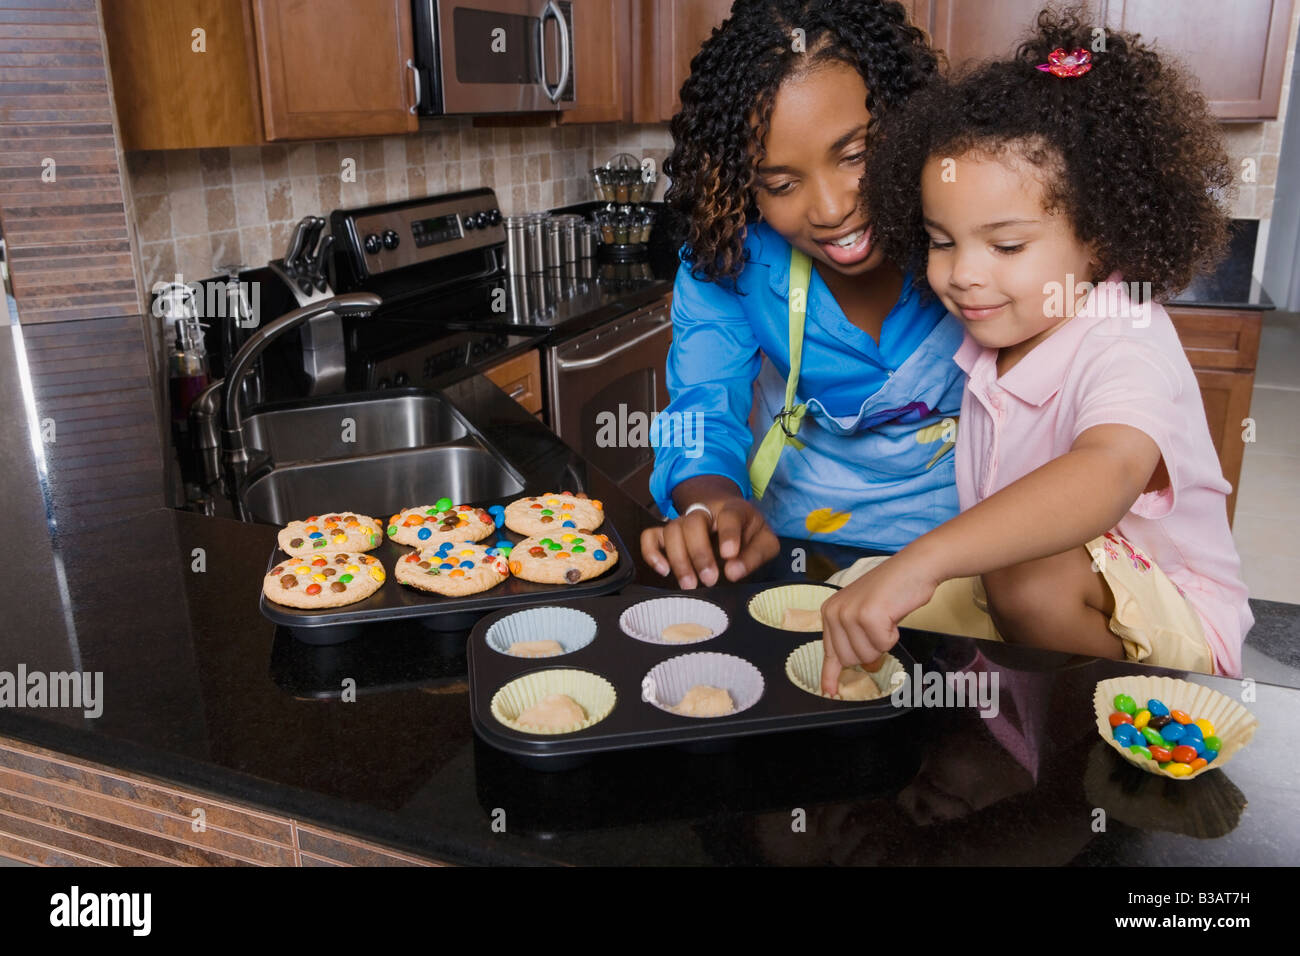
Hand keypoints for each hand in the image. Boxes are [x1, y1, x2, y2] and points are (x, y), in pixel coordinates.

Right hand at [641, 494, 778, 588]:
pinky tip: (664, 571)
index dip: (728, 535)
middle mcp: (705, 513)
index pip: (729, 516)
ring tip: (691, 585)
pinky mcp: (668, 534)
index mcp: (734, 510)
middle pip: (693, 522)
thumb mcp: (765, 542)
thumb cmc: (748, 533)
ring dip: (679, 559)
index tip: (729, 556)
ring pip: (671, 530)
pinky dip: (651, 553)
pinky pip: (650, 537)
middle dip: (699, 553)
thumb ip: (755, 555)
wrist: (730, 518)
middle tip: (710, 580)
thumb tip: (733, 572)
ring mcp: (684, 522)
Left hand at [820, 550, 940, 694]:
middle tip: (880, 628)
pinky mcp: (868, 616)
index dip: (831, 674)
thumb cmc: (892, 591)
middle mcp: (834, 612)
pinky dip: (893, 635)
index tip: (830, 692)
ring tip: (886, 618)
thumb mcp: (863, 614)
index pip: (829, 652)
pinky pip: (884, 645)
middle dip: (871, 651)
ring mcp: (850, 614)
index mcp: (829, 611)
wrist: (914, 567)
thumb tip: (853, 668)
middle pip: (850, 659)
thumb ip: (853, 638)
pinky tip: (893, 615)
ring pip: (867, 655)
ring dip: (883, 642)